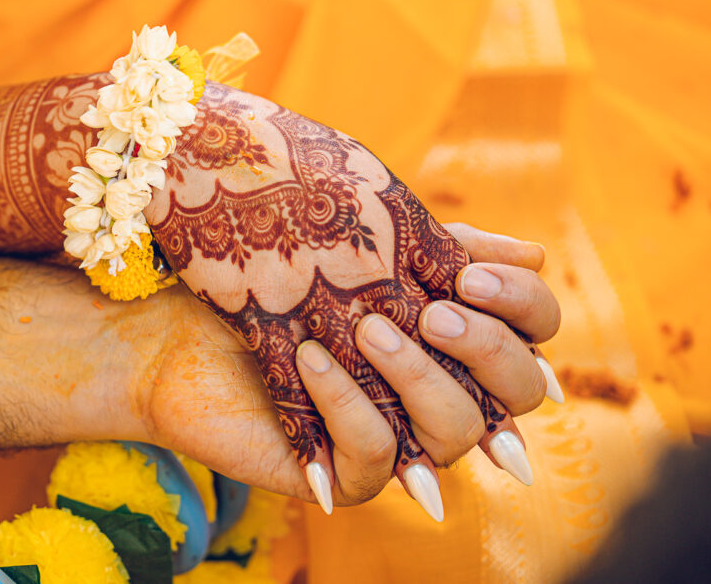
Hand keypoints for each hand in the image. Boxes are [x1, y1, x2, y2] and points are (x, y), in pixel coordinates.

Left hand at [145, 83, 556, 512]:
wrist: (173, 315)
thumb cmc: (264, 271)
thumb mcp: (358, 241)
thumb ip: (439, 244)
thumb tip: (536, 254)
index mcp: (446, 333)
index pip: (530, 335)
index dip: (522, 310)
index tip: (471, 277)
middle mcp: (430, 388)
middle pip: (518, 394)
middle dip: (484, 351)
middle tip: (429, 312)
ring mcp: (390, 433)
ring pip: (457, 434)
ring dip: (417, 377)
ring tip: (364, 329)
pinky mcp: (336, 468)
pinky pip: (374, 455)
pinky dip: (347, 402)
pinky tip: (308, 356)